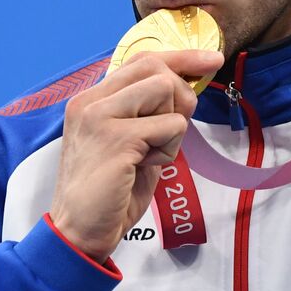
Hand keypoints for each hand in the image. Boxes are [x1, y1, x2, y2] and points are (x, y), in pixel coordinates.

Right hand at [50, 48, 223, 261]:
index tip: (211, 60)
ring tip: (149, 155)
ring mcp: (100, 117)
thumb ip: (148, 114)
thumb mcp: (128, 142)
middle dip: (179, 96)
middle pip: (156, 68)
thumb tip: (187, 90)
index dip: (181, 58)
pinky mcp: (116, 138)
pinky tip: (146, 167)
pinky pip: (170, 125)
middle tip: (169, 132)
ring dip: (173, 127)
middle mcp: (91, 101)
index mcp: (91, 99)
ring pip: (166, 90)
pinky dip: (169, 150)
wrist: (79, 232)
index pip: (141, 60)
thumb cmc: (109, 192)